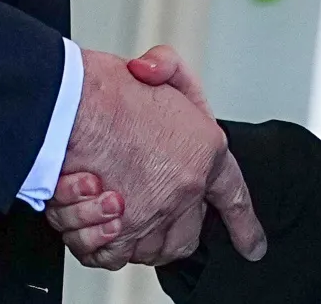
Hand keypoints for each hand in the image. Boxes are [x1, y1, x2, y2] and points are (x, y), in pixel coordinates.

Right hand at [51, 47, 264, 269]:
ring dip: (130, 235)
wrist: (69, 106)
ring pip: (148, 249)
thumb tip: (152, 73)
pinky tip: (91, 216)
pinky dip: (97, 242)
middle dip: (170, 230)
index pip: (233, 196)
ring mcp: (152, 214)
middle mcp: (184, 190)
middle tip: (147, 211)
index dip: (244, 226)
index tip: (252, 247)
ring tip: (109, 206)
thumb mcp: (154, 63)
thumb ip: (165, 66)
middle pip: (185, 235)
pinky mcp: (118, 232)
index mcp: (205, 151)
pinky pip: (111, 256)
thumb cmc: (104, 88)